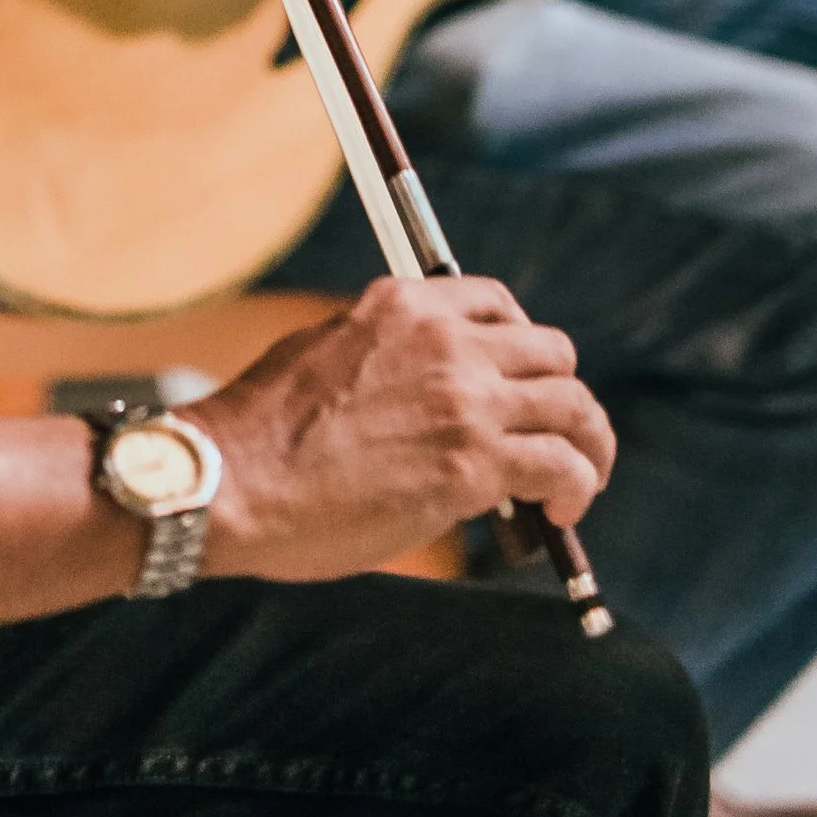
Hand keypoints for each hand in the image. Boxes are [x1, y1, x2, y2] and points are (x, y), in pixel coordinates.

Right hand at [201, 275, 614, 579]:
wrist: (231, 481)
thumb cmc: (260, 437)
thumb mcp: (322, 352)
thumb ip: (382, 356)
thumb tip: (419, 396)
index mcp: (399, 303)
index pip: (495, 303)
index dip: (520, 349)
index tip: (516, 387)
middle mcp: (442, 337)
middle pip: (550, 350)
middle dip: (559, 396)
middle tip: (554, 440)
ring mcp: (463, 397)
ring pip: (574, 404)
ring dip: (586, 444)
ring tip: (576, 483)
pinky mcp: (474, 461)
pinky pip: (563, 464)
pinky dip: (576, 487)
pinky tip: (556, 513)